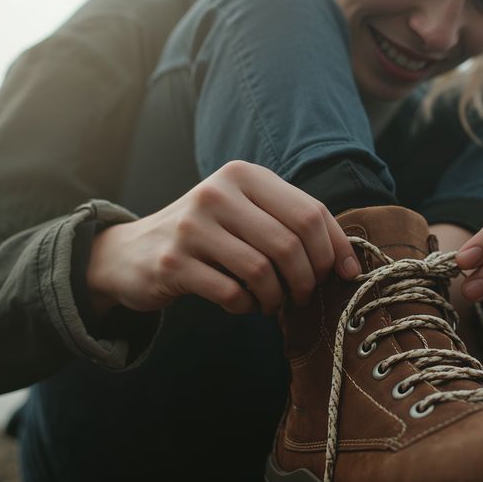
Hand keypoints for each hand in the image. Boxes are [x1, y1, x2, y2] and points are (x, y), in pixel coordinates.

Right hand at [85, 160, 360, 317]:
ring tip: (272, 302)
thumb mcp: (247, 214)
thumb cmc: (208, 235)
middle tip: (303, 295)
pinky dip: (246, 306)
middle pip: (289, 244)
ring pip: (262, 271)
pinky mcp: (173, 263)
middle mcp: (217, 193)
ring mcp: (192, 227)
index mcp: (243, 175)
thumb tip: (349, 264)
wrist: (133, 252)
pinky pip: (231, 293)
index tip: (345, 275)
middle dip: (307, 279)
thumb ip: (292, 226)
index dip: (334, 249)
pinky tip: (244, 304)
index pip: (309, 212)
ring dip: (276, 297)